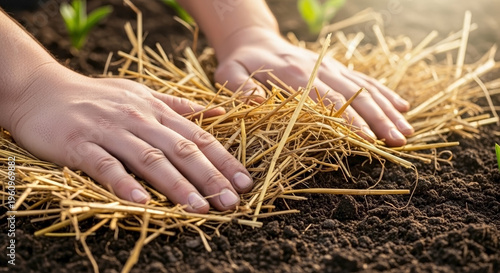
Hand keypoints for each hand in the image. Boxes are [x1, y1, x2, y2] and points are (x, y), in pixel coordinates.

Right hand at [7, 63, 252, 212]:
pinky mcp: (79, 144)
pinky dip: (124, 183)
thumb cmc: (97, 97)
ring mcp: (109, 131)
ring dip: (176, 184)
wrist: (41, 90)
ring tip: (199, 208)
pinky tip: (142, 202)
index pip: (198, 137)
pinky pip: (105, 165)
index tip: (244, 182)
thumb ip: (179, 105)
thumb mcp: (142, 94)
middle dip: (209, 176)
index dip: (223, 160)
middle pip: (181, 149)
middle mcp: (138, 119)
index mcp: (156, 110)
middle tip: (231, 202)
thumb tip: (217, 110)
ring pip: (149, 158)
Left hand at [214, 27, 413, 145]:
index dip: (349, 120)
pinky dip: (384, 93)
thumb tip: (257, 103)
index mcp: (294, 75)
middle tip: (397, 142)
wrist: (253, 40)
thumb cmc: (240, 63)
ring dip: (387, 110)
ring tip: (407, 132)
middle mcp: (319, 69)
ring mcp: (330, 67)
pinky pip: (364, 79)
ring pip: (365, 88)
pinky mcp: (335, 68)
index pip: (328, 100)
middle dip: (378, 120)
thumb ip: (240, 89)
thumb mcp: (229, 74)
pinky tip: (402, 107)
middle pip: (354, 96)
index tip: (368, 139)